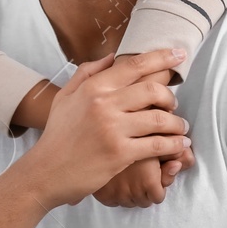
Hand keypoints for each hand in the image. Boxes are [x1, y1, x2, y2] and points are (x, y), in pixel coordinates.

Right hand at [21, 48, 190, 208]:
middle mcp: (104, 104)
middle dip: (170, 96)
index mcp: (93, 87)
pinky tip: (179, 145)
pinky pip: (157, 145)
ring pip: (160, 118)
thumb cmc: (57, 134)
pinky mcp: (120, 153)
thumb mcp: (65, 97)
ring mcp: (113, 129)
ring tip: (180, 128)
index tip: (179, 55)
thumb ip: (87, 72)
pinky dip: (173, 145)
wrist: (46, 172)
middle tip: (174, 104)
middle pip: (153, 90)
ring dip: (177, 123)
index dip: (162, 58)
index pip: (134, 66)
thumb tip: (112, 56)